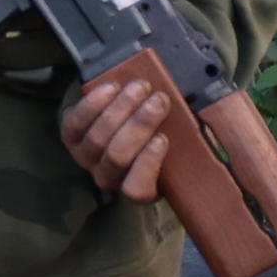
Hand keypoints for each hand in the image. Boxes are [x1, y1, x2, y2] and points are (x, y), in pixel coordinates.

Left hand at [60, 67, 180, 202]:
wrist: (126, 121)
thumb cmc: (162, 133)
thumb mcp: (180, 143)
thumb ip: (189, 138)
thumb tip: (207, 120)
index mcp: (138, 188)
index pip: (136, 188)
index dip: (147, 164)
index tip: (163, 139)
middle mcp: (108, 177)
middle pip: (117, 155)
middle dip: (139, 125)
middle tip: (159, 100)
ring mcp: (85, 158)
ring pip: (98, 138)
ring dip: (121, 108)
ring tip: (140, 87)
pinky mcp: (69, 137)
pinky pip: (74, 123)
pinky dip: (93, 103)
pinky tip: (112, 87)